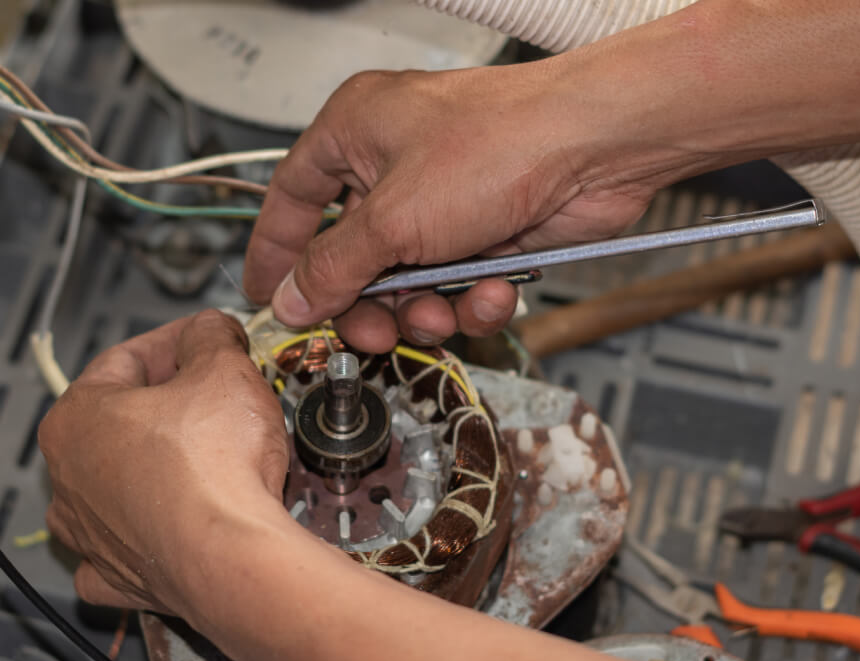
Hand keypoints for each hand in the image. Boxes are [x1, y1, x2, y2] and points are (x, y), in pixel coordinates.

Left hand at [39, 310, 290, 617]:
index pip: (126, 359)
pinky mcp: (116, 576)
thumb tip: (209, 330)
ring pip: (117, 483)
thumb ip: (211, 337)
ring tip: (209, 455)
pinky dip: (148, 531)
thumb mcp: (223, 368)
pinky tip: (175, 520)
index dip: (177, 343)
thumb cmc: (217, 466)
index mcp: (76, 417)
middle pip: (120, 421)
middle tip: (217, 394)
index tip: (208, 341)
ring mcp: (87, 532)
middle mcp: (68, 476)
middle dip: (170, 403)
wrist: (234, 558)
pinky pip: (124, 546)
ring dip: (155, 465)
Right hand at [243, 60, 673, 352]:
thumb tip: (291, 300)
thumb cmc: (500, 144)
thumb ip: (333, 269)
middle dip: (366, 302)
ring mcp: (442, 199)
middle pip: (352, 255)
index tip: (263, 297)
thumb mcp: (393, 221)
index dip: (276, 250)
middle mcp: (394, 162)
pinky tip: (490, 293)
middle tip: (372, 331)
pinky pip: (455, 282)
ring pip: (406, 280)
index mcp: (354, 130)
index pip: (293, 196)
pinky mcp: (485, 229)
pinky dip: (470, 297)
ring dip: (423, 307)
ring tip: (440, 310)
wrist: (596, 149)